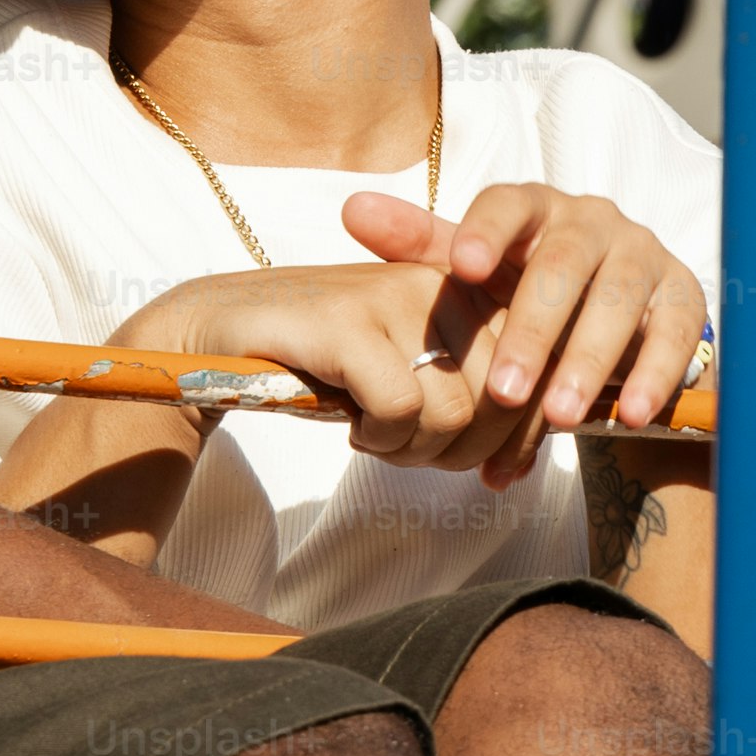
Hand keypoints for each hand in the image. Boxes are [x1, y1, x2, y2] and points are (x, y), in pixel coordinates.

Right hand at [112, 263, 542, 473]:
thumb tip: (524, 461)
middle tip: (409, 451)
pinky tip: (351, 426)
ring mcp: (393, 296)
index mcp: (465, 289)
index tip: (491, 473)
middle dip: (462, 452)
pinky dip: (376, 438)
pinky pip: (400, 411)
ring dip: (414, 450)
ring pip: (455, 412)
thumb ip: (469, 398)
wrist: (221, 334)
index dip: (518, 439)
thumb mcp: (409, 374)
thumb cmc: (324, 364)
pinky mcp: (348, 322)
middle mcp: (439, 282)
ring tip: (376, 436)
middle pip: (501, 402)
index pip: (534, 376)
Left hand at [344, 182, 706, 485]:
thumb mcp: (478, 272)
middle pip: (564, 266)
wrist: (616, 319)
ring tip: (558, 417)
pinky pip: (676, 333)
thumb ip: (420, 245)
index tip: (460, 264)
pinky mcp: (685, 297)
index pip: (509, 203)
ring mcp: (643, 256)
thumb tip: (352, 208)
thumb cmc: (529, 291)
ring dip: (589, 363)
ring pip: (619, 303)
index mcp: (537, 208)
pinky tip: (630, 416)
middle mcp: (593, 221)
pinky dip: (654, 375)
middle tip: (503, 389)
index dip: (486, 230)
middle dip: (533, 331)